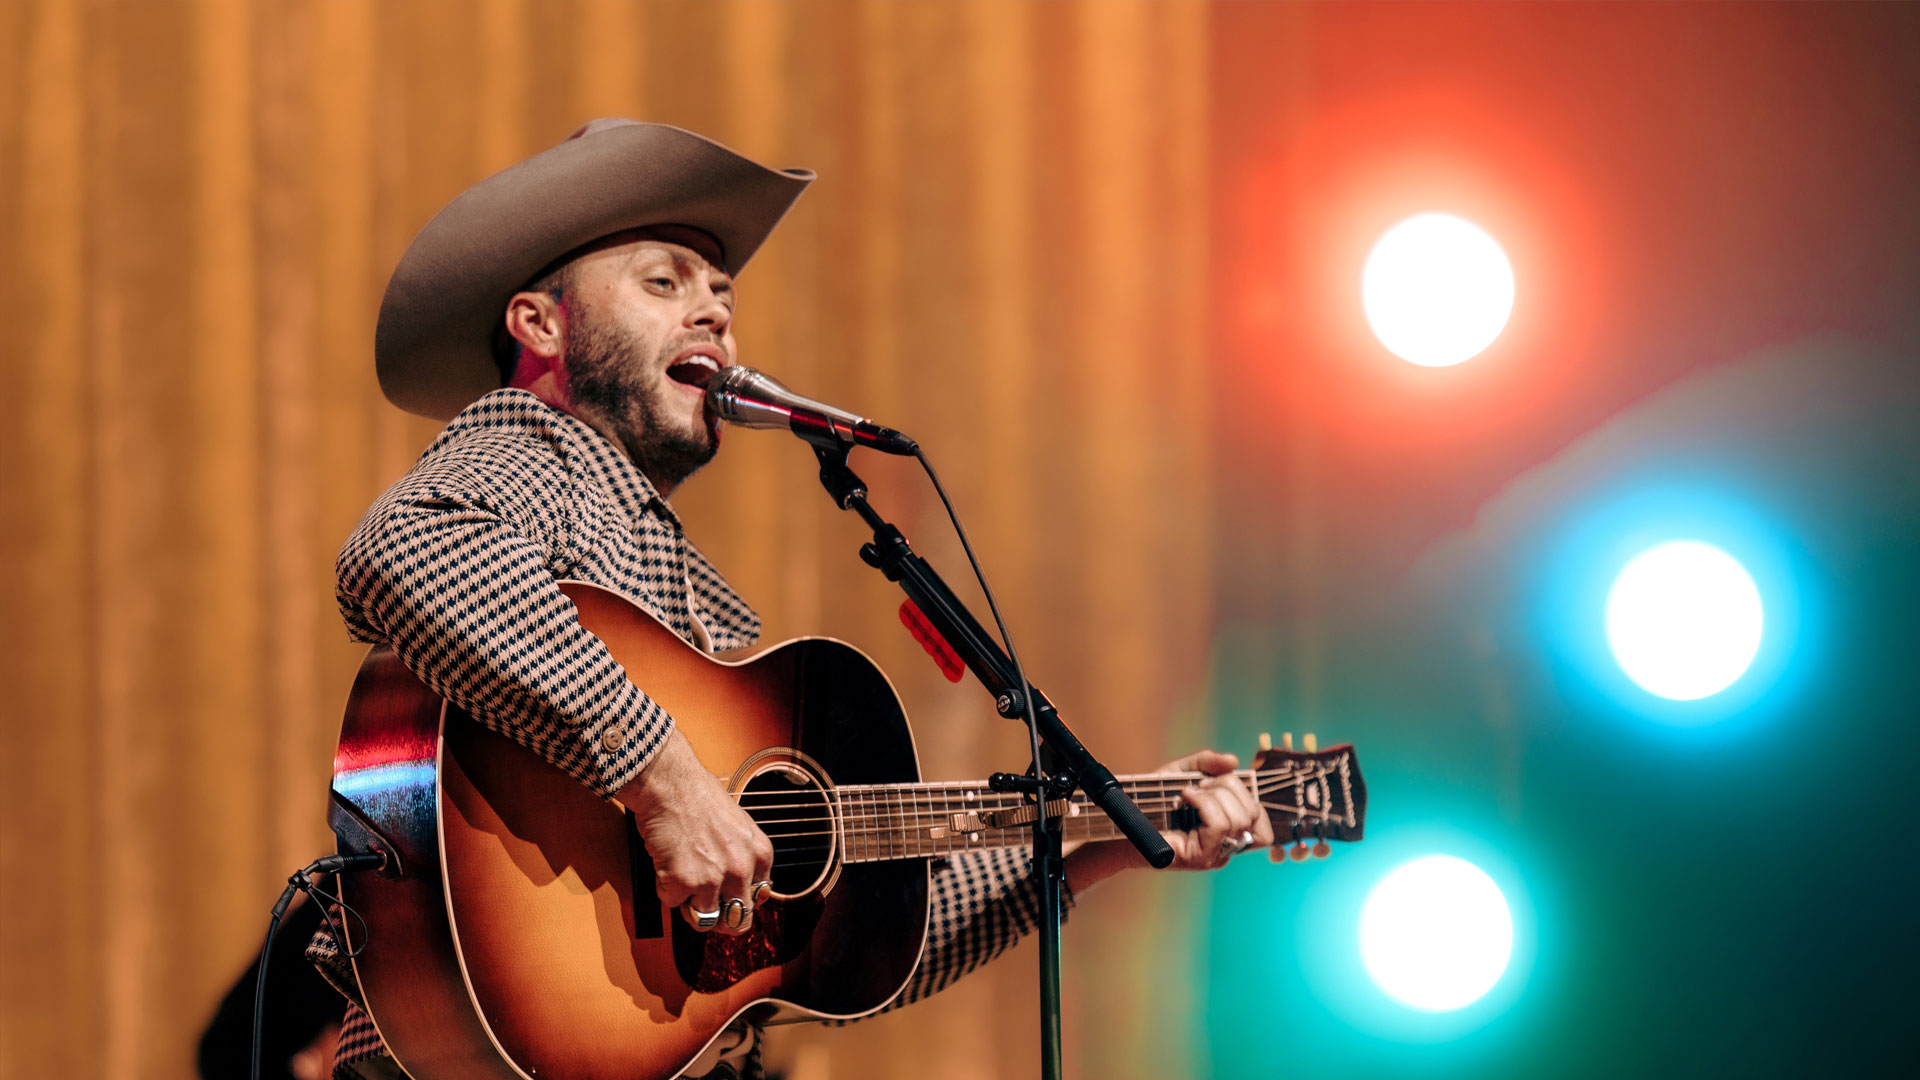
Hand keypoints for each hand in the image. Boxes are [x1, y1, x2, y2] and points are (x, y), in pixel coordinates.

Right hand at [615, 731, 772, 933]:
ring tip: (682, 881)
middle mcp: (741, 869)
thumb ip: (747, 857)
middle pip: (737, 922)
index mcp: (760, 854)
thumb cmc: (699, 797)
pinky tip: (666, 864)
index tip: (726, 898)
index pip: (758, 899)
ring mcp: (713, 878)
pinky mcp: (683, 881)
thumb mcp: (740, 825)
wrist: (670, 784)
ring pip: (704, 920)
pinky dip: (665, 889)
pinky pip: (672, 903)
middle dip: (719, 918)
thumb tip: (749, 889)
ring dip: (689, 906)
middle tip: (703, 905)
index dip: (738, 901)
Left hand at [1156, 749, 1273, 870]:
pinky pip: (1220, 826)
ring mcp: (1214, 855)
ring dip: (1215, 795)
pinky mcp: (1199, 858)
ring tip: (1190, 791)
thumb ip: (1207, 763)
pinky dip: (1205, 804)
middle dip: (1229, 787)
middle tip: (1200, 784)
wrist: (1121, 824)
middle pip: (1252, 813)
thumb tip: (1233, 761)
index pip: (1259, 817)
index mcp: (1227, 830)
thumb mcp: (1180, 773)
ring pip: (1239, 819)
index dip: (1246, 794)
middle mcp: (1225, 846)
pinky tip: (1186, 797)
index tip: (1217, 782)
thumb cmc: (1150, 802)